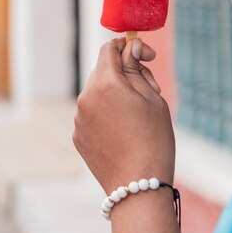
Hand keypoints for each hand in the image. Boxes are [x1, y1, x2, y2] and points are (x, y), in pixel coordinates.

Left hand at [73, 38, 175, 192]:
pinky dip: (106, 114)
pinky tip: (124, 132)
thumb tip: (129, 47)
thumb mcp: (153, 97)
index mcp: (105, 82)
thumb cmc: (154, 139)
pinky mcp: (78, 136)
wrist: (138, 185)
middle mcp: (86, 97)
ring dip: (115, 94)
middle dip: (125, 73)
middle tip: (149, 89)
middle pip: (103, 70)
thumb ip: (136, 68)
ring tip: (137, 117)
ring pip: (97, 93)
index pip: (110, 49)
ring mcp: (79, 118)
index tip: (146, 56)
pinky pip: (92, 114)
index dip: (129, 47)